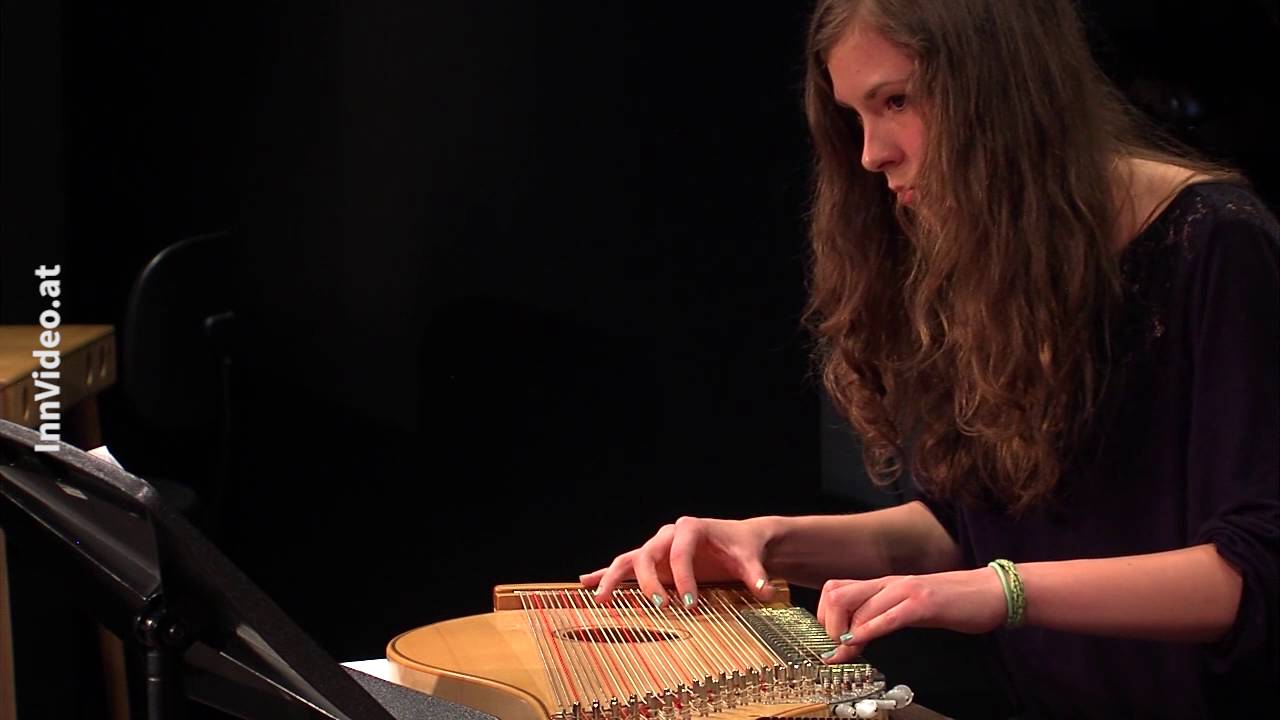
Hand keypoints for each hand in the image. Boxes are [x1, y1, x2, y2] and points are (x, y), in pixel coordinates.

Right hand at [579, 516, 775, 608]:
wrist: (740, 541)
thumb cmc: (743, 547)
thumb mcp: (751, 558)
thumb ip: (755, 574)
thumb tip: (765, 591)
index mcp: (690, 528)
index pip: (679, 551)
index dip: (682, 576)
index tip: (689, 603)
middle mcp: (668, 535)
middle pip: (647, 554)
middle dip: (650, 581)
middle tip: (660, 607)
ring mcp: (657, 549)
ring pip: (629, 559)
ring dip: (614, 577)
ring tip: (600, 598)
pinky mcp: (654, 563)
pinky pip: (626, 567)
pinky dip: (606, 574)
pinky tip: (586, 583)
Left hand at [816, 569, 1006, 662]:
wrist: (989, 592)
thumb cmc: (950, 602)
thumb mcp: (907, 606)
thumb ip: (882, 616)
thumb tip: (855, 635)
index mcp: (882, 585)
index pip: (835, 590)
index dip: (823, 616)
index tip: (829, 641)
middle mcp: (889, 583)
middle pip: (836, 594)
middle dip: (828, 626)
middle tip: (836, 649)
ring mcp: (905, 591)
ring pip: (858, 606)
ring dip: (846, 634)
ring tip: (848, 653)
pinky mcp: (924, 603)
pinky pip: (889, 616)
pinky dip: (870, 631)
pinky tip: (863, 643)